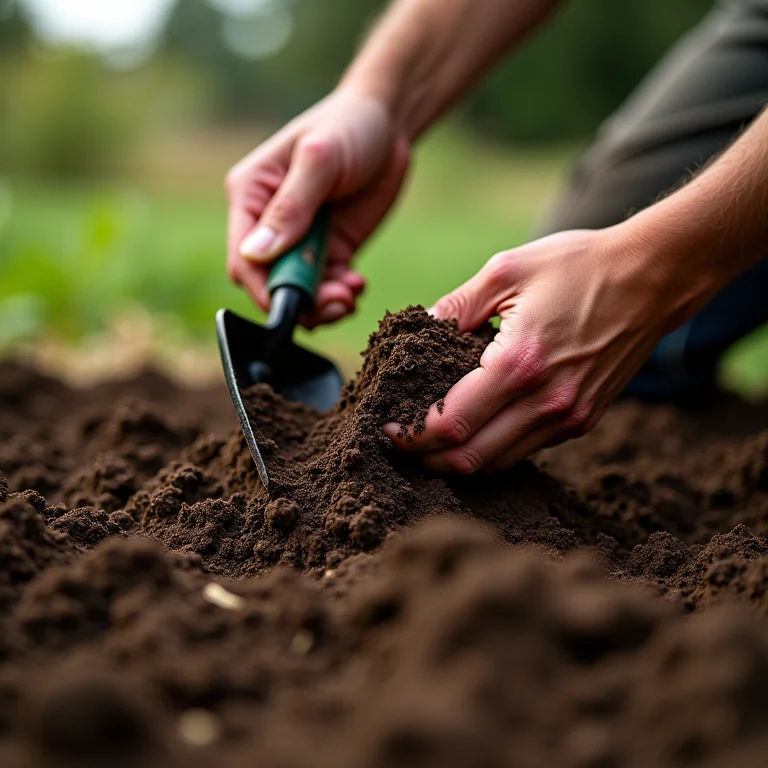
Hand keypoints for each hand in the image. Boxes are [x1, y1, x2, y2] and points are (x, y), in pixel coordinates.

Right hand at [226, 88, 409, 326]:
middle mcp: (269, 224)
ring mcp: (302, 240)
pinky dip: (341, 295)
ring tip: (350, 294)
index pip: (244, 258)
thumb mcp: (319, 161)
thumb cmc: (348, 127)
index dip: (264, 289)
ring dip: (323, 304)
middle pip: (270, 282)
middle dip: (300, 301)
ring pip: (301, 292)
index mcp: (251, 196)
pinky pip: (328, 286)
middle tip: (336, 302)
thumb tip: (255, 253)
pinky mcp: (331, 250)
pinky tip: (357, 285)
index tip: (293, 305)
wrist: (390, 124)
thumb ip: (291, 207)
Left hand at [383, 226, 710, 471]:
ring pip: (497, 463)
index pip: (449, 424)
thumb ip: (454, 307)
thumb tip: (415, 331)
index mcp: (519, 363)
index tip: (389, 430)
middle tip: (402, 445)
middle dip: (427, 460)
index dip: (412, 436)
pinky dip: (492, 450)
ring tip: (430, 444)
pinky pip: (525, 451)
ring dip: (457, 461)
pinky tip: (474, 431)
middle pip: (469, 458)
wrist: (653, 277)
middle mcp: (547, 402)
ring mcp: (569, 417)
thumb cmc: (578, 266)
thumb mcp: (506, 271)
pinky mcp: (582, 421)